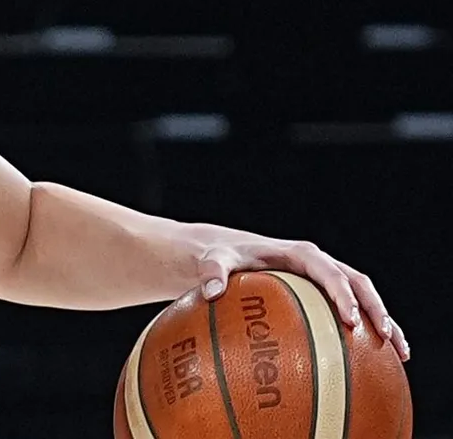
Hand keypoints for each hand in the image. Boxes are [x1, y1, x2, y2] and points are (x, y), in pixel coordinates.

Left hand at [195, 235, 409, 361]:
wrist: (225, 252)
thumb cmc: (220, 256)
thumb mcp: (212, 260)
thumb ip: (211, 272)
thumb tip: (210, 292)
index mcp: (297, 254)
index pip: (328, 271)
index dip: (342, 294)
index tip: (349, 319)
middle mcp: (317, 263)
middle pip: (357, 283)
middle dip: (374, 308)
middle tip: (384, 336)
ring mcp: (324, 278)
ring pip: (364, 296)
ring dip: (384, 320)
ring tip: (400, 351)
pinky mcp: (322, 293)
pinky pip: (352, 310)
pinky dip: (368, 330)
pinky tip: (381, 358)